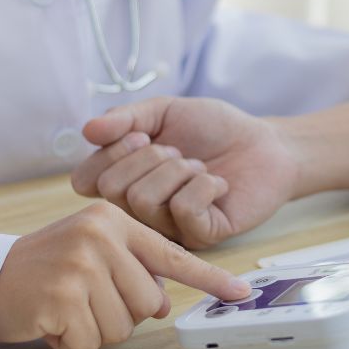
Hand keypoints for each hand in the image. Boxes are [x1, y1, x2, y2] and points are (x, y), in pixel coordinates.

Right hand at [0, 202, 250, 348]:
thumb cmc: (44, 267)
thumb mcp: (93, 252)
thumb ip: (132, 268)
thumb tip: (163, 304)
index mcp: (114, 221)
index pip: (172, 256)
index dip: (210, 278)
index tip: (241, 293)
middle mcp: (101, 236)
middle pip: (148, 302)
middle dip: (120, 313)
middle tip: (84, 300)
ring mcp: (81, 265)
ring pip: (123, 325)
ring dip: (94, 329)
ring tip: (66, 307)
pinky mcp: (62, 295)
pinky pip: (91, 341)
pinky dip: (71, 342)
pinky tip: (51, 321)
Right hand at [72, 98, 297, 248]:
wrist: (264, 144)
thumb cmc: (213, 129)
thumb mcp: (164, 111)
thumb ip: (126, 117)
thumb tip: (87, 129)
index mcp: (124, 181)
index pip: (84, 181)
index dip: (110, 154)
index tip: (142, 134)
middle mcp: (139, 211)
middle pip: (113, 190)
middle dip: (150, 157)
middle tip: (179, 152)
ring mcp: (168, 228)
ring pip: (143, 200)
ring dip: (179, 169)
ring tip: (199, 167)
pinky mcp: (199, 238)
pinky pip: (183, 210)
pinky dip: (203, 186)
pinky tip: (218, 185)